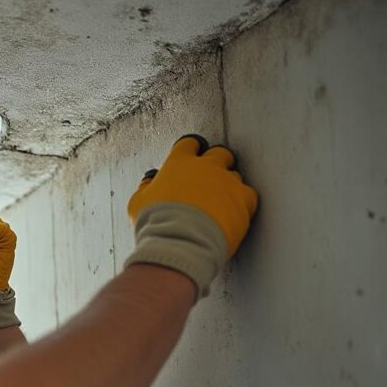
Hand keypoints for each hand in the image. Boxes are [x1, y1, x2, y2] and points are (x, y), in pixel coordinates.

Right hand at [128, 134, 257, 257]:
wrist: (180, 243)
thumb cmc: (155, 223)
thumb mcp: (138, 203)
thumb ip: (146, 186)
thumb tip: (150, 180)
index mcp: (179, 162)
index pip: (189, 143)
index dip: (191, 151)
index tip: (190, 161)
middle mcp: (206, 166)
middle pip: (220, 153)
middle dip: (216, 163)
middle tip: (209, 180)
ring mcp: (227, 181)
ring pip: (235, 175)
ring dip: (228, 186)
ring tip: (218, 205)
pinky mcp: (244, 199)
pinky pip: (248, 195)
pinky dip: (242, 203)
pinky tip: (232, 214)